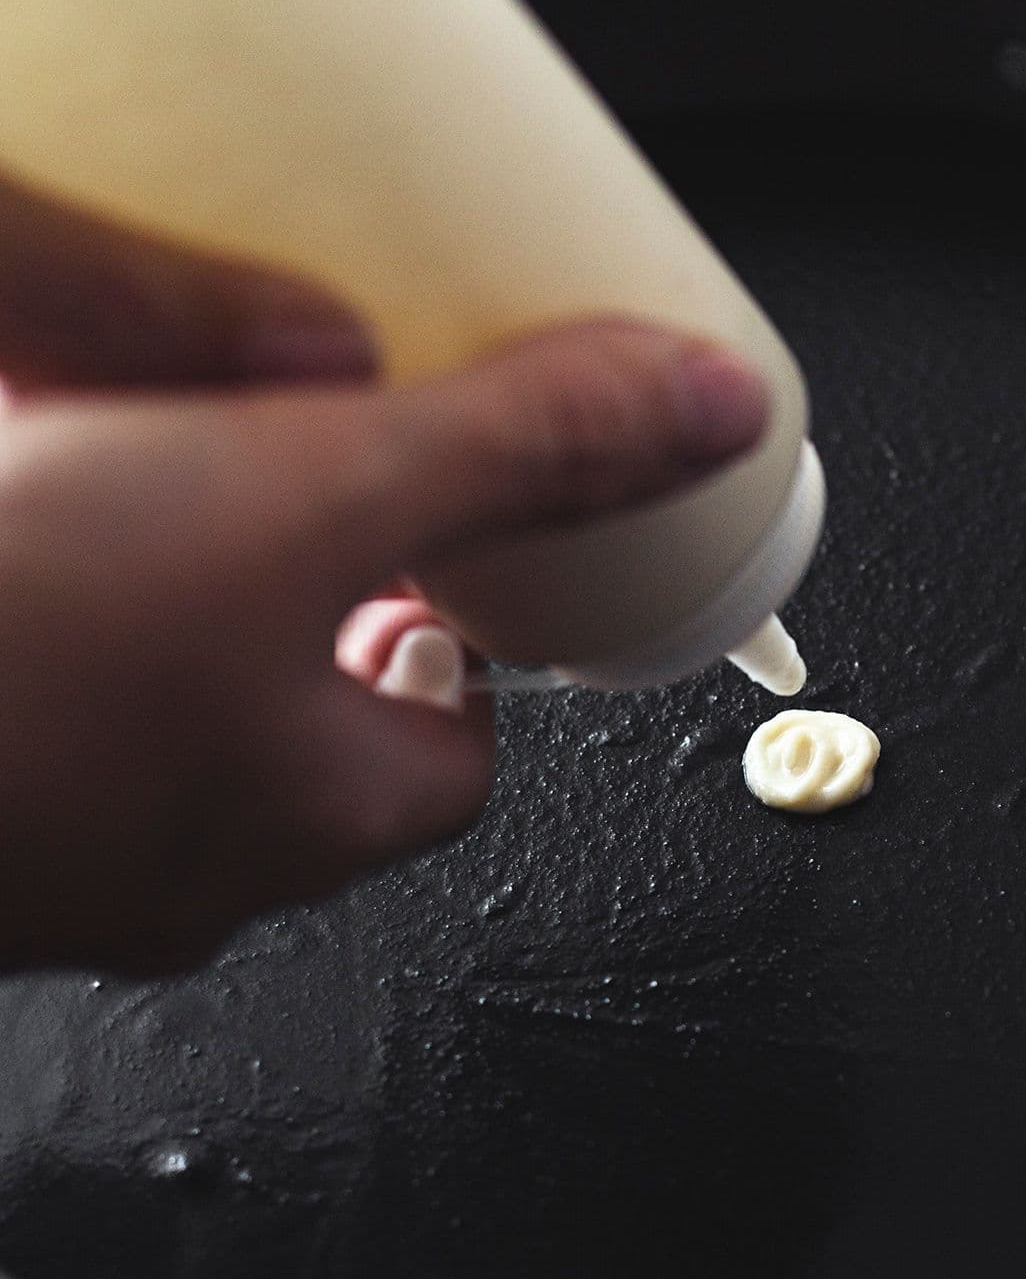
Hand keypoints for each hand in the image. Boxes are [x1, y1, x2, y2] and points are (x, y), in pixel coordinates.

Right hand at [0, 175, 766, 973]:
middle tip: (268, 487)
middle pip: (295, 736)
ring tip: (112, 494)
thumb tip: (703, 412)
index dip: (460, 635)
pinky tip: (7, 542)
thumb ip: (512, 450)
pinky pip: (20, 717)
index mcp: (310, 807)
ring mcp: (38, 861)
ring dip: (145, 618)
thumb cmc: (3, 649)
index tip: (438, 544)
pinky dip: (30, 635)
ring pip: (139, 733)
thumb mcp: (305, 496)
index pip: (453, 744)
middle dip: (292, 611)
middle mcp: (179, 866)